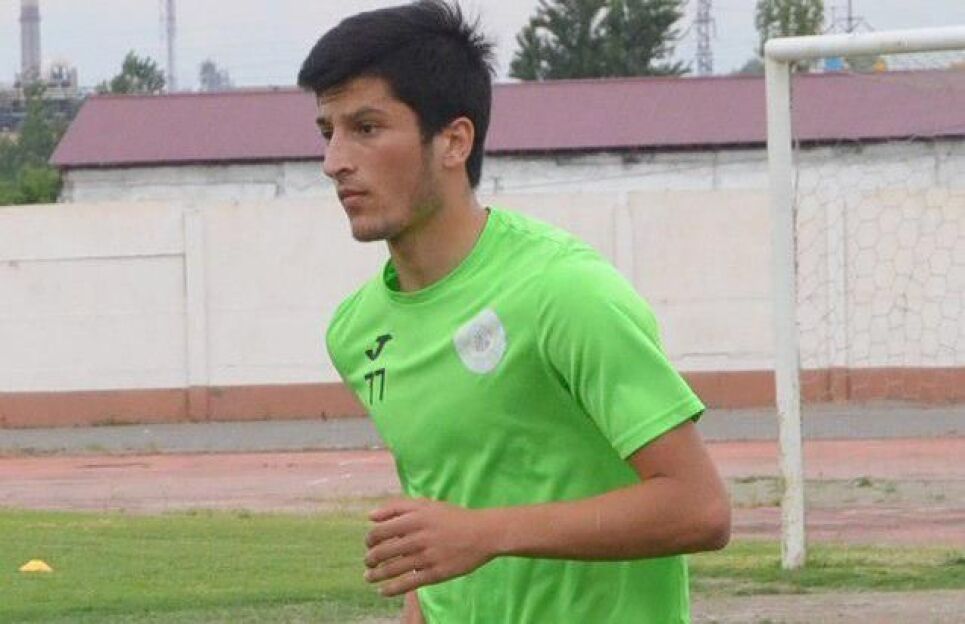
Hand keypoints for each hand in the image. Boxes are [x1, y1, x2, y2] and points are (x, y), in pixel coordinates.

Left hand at [364, 497, 497, 596]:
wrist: (483, 533)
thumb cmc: (452, 517)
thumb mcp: (426, 505)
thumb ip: (397, 507)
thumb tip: (370, 516)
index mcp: (414, 519)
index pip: (380, 532)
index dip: (370, 540)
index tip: (369, 545)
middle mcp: (418, 538)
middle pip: (383, 552)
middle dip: (370, 560)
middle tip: (368, 563)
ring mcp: (427, 557)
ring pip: (392, 570)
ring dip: (376, 576)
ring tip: (369, 578)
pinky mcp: (436, 573)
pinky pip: (408, 584)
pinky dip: (392, 589)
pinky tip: (383, 591)